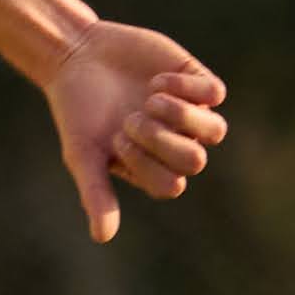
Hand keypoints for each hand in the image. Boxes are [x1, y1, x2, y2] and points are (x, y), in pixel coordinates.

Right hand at [44, 23, 227, 240]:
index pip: (171, 184)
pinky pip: (215, 94)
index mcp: (152, 168)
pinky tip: (156, 80)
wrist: (78, 56)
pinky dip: (186, 88)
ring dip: (182, 116)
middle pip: (195, 161)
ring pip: (216, 131)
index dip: (146, 163)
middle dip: (161, 139)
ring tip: (151, 98)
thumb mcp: (82, 154)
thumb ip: (96, 193)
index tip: (116, 139)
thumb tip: (102, 238)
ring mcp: (190, 113)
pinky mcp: (195, 80)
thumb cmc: (78, 112)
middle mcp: (176, 144)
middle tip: (130, 118)